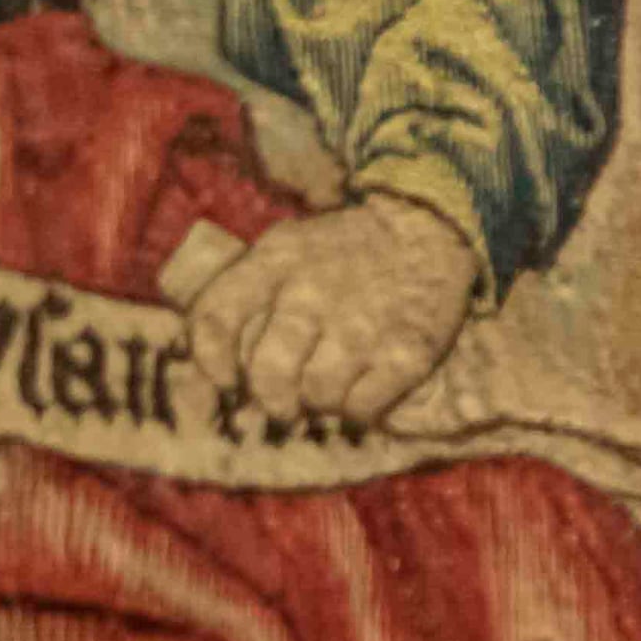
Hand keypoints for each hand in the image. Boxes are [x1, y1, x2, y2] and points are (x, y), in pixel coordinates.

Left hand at [184, 194, 478, 424]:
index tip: (228, 379)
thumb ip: (252, 287)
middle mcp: (313, 293)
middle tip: (286, 404)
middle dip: (273, 399)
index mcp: (276, 262)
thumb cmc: (347, 248)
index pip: (215, 321)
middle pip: (268, 373)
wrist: (428, 229)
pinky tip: (364, 396)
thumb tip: (224, 356)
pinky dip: (359, 411)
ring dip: (320, 403)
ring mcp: (363, 324)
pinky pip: (364, 406)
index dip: (212, 362)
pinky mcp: (408, 351)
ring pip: (317, 394)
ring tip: (332, 393)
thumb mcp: (289, 246)